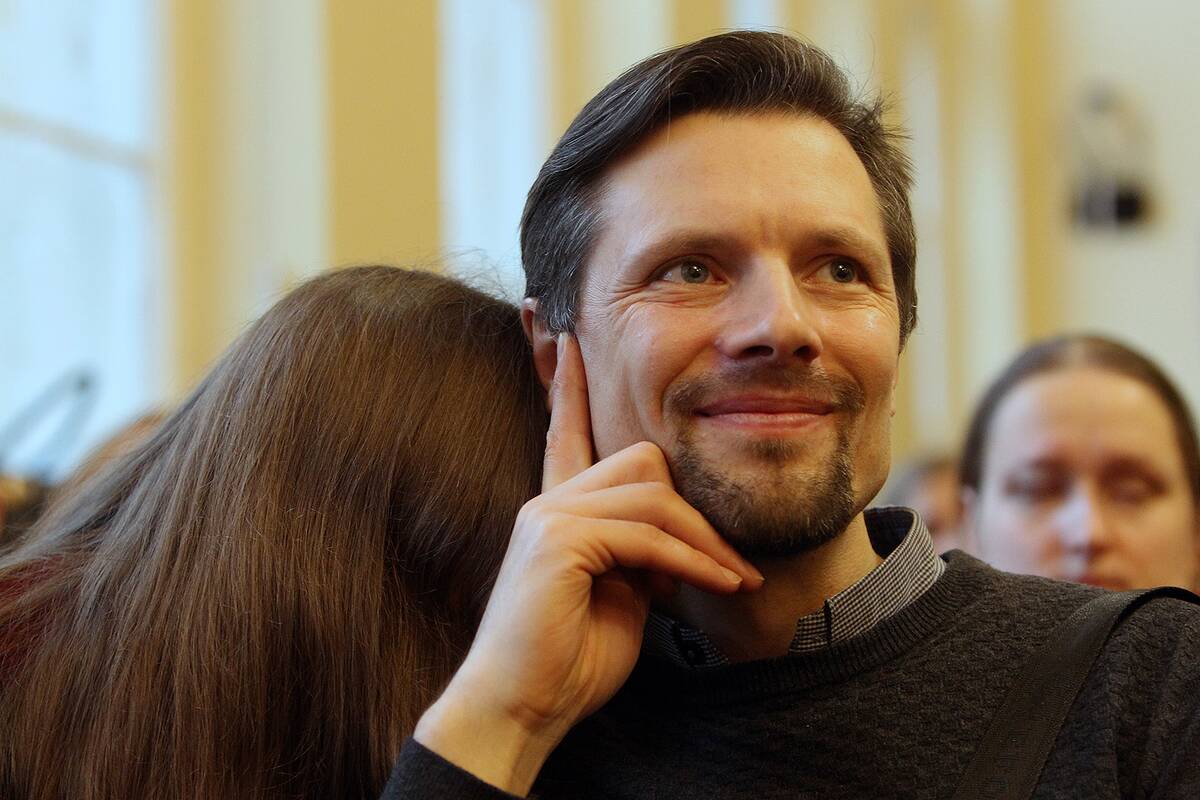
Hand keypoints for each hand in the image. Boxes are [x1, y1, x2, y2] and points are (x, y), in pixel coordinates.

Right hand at [413, 333, 762, 793]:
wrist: (522, 707)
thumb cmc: (570, 660)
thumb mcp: (622, 596)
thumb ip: (642, 553)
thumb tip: (678, 538)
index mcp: (558, 512)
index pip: (565, 433)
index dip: (568, 387)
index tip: (566, 338)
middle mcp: (548, 502)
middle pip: (640, 460)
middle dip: (693, 510)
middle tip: (730, 563)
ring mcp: (549, 517)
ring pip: (652, 493)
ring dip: (704, 542)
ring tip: (734, 581)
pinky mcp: (558, 540)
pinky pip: (648, 532)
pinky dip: (692, 561)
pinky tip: (719, 586)